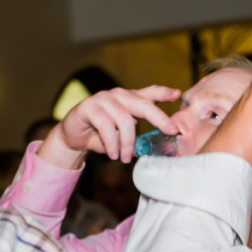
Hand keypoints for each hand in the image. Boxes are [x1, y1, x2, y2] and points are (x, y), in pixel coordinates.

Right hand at [37, 85, 180, 167]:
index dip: (164, 92)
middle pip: (143, 104)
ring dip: (126, 143)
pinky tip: (112, 154)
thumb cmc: (100, 136)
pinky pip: (106, 127)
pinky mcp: (89, 107)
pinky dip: (112, 144)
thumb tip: (151, 151)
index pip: (149, 93)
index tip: (178, 94)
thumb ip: (136, 141)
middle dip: (159, 118)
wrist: (72, 137)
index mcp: (129, 100)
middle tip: (171, 131)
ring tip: (124, 158)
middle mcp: (118, 96)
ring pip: (124, 121)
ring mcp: (103, 99)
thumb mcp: (121, 138)